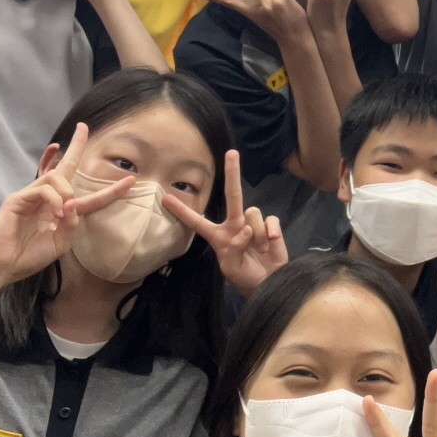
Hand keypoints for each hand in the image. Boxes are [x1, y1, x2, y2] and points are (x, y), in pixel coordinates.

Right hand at [0, 123, 132, 286]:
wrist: (3, 265)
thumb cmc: (29, 256)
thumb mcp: (60, 243)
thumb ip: (72, 224)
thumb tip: (75, 203)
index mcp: (61, 210)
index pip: (87, 195)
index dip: (110, 190)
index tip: (131, 180)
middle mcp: (48, 198)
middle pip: (65, 167)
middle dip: (76, 146)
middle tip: (83, 128)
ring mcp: (32, 196)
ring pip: (56, 177)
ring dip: (67, 191)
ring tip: (63, 211)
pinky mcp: (18, 198)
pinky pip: (43, 189)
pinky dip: (54, 199)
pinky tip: (56, 212)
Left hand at [162, 149, 286, 297]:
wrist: (270, 283)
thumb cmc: (245, 277)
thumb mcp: (231, 268)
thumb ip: (234, 249)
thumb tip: (244, 229)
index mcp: (219, 236)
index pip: (197, 221)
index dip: (182, 210)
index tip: (165, 197)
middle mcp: (235, 225)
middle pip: (232, 195)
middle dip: (233, 173)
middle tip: (231, 153)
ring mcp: (252, 224)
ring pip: (252, 213)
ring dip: (256, 234)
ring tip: (258, 251)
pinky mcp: (270, 227)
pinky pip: (270, 220)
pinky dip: (270, 232)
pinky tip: (271, 243)